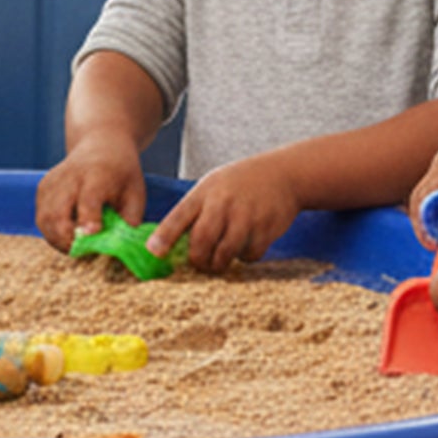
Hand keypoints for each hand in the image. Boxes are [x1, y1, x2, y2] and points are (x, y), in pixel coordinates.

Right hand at [35, 141, 148, 251]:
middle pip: (58, 212)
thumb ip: (129, 219)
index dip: (88, 218)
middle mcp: (71, 176)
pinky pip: (41, 216)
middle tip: (81, 252)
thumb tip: (121, 246)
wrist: (101, 144)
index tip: (91, 233)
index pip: (88, 199)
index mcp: (98, 175)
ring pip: (45, 218)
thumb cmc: (122, 173)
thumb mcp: (135, 192)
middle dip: (66, 238)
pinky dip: (51, 231)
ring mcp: (53, 181)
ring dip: (56, 239)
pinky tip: (66, 234)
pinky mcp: (43, 187)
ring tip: (74, 247)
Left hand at [154, 154, 301, 274]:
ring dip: (220, 263)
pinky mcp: (266, 228)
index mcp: (205, 192)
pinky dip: (245, 257)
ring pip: (225, 254)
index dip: (165, 237)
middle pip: (202, 242)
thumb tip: (167, 243)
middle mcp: (224, 203)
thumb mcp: (212, 186)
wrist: (283, 174)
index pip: (179, 216)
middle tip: (200, 264)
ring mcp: (246, 216)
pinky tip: (246, 244)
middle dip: (198, 260)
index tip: (154, 253)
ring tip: (221, 258)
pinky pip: (249, 255)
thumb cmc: (239, 183)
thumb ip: (193, 211)